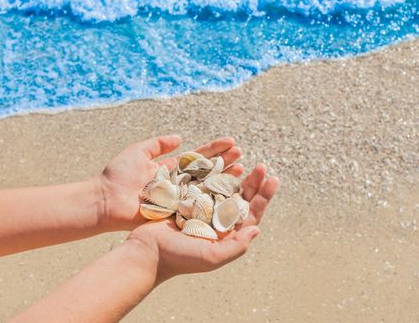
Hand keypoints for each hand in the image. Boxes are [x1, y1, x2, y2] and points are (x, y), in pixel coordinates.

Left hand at [95, 136, 242, 230]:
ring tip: (242, 171)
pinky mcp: (176, 213)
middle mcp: (179, 183)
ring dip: (225, 179)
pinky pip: (198, 205)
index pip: (199, 156)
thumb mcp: (137, 152)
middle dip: (225, 162)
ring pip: (207, 187)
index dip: (216, 148)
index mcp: (171, 168)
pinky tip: (230, 193)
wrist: (105, 201)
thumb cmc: (117, 176)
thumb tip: (179, 138)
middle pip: (208, 171)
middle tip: (242, 155)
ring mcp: (179, 199)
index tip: (232, 141)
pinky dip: (214, 199)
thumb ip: (157, 145)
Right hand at [127, 164, 278, 282]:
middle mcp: (217, 222)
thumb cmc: (179, 258)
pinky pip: (204, 183)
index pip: (250, 214)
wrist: (146, 252)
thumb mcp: (211, 257)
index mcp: (226, 235)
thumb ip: (236, 246)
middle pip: (241, 199)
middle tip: (261, 166)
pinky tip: (220, 162)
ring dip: (235, 175)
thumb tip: (256, 229)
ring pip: (224, 188)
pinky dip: (213, 173)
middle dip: (253, 183)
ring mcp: (202, 210)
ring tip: (244, 160)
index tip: (273, 179)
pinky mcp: (187, 200)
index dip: (263, 197)